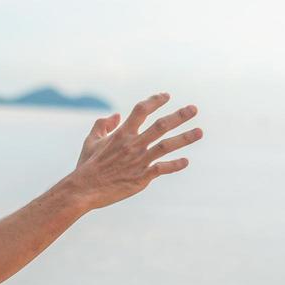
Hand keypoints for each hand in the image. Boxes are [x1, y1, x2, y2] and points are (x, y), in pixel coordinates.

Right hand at [68, 92, 200, 210]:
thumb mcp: (91, 141)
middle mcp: (133, 144)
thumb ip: (102, 124)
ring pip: (166, 145)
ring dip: (185, 138)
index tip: (166, 96)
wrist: (84, 189)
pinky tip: (186, 161)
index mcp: (121, 133)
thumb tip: (116, 115)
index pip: (141, 110)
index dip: (155, 101)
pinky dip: (175, 165)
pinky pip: (162, 168)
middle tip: (194, 109)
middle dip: (179, 116)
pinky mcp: (141, 177)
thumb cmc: (87, 165)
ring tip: (200, 132)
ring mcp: (139, 160)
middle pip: (161, 125)